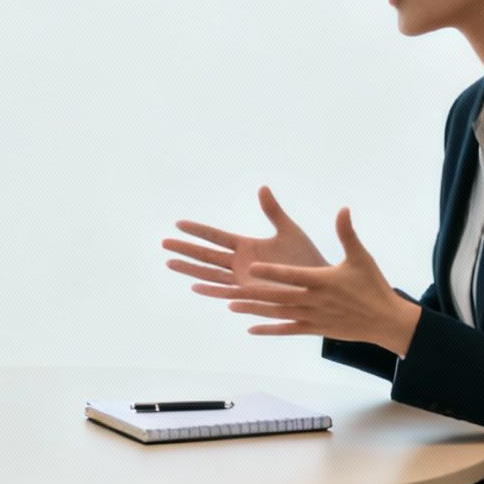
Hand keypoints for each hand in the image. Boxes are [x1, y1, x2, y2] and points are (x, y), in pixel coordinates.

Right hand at [164, 186, 328, 293]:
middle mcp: (240, 263)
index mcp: (247, 246)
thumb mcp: (289, 230)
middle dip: (185, 249)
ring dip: (190, 269)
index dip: (198, 230)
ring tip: (170, 262)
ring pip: (210, 274)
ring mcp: (243, 280)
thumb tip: (262, 188)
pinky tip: (195, 286)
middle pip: (206, 255)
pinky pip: (227, 292)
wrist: (320, 283)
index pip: (216, 236)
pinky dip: (212, 290)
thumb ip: (273, 211)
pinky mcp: (251, 295)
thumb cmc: (306, 258)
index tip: (179, 223)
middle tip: (164, 243)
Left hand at [190, 207, 421, 352]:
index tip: (252, 267)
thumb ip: (347, 233)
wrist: (385, 320)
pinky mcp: (315, 329)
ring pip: (278, 313)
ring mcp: (312, 317)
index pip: (292, 275)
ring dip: (254, 309)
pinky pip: (287, 330)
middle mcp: (314, 300)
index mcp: (322, 281)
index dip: (272, 271)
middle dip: (252, 291)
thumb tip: (343, 209)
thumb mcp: (361, 257)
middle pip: (278, 296)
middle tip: (229, 286)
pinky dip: (269, 329)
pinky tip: (250, 328)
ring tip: (230, 304)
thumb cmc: (373, 285)